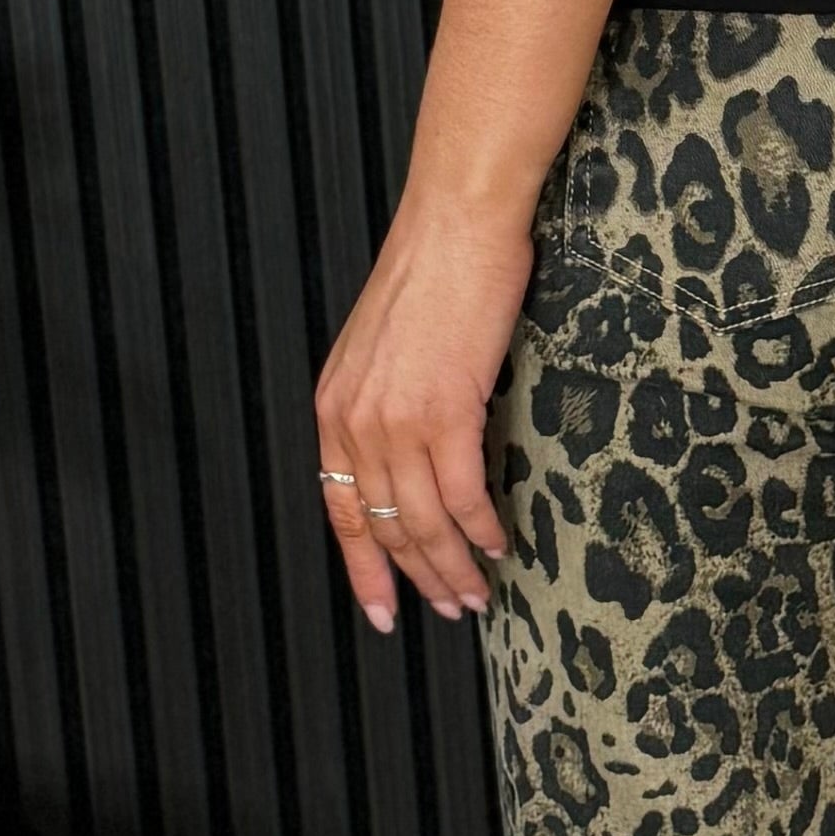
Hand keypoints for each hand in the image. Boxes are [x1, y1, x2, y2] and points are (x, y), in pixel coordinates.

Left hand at [314, 202, 529, 634]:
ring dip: (454, 566)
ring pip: (424, 520)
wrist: (456, 225)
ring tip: (480, 592)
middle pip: (385, 526)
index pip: (340, 512)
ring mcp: (398, 419)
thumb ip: (384, 405)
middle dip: (420, 579)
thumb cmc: (432, 275)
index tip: (383, 610)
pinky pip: (464, 493)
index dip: (363, 570)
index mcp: (334, 409)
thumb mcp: (383, 350)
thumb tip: (410, 457)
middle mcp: (356, 422)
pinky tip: (499, 543)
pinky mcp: (445, 409)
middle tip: (453, 607)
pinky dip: (482, 527)